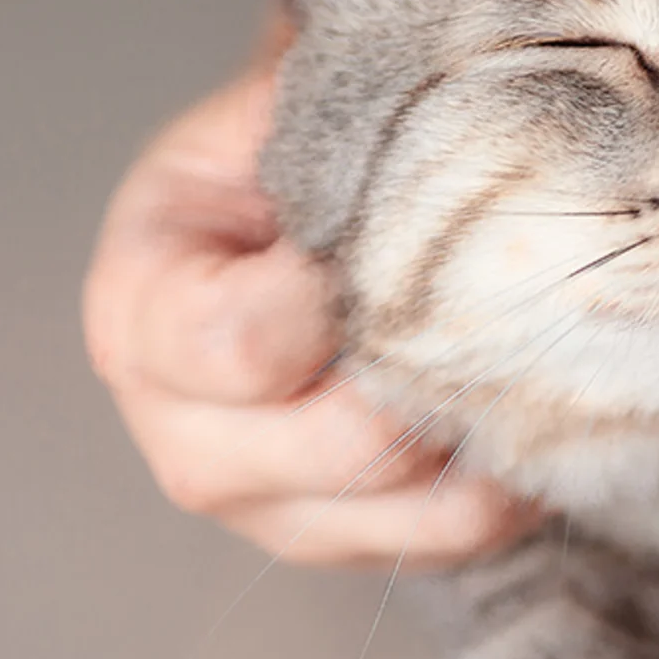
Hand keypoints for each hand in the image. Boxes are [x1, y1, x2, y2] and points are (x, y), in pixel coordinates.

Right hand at [84, 57, 539, 569]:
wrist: (270, 228)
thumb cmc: (270, 165)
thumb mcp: (268, 115)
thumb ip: (322, 126)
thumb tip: (432, 138)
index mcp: (138, 316)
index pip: (241, 344)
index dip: (335, 290)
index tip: (395, 225)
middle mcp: (182, 435)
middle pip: (331, 446)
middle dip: (426, 364)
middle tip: (488, 288)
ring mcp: (261, 507)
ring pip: (404, 509)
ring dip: (478, 427)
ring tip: (520, 346)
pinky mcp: (337, 543)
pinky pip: (448, 538)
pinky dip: (506, 477)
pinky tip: (519, 400)